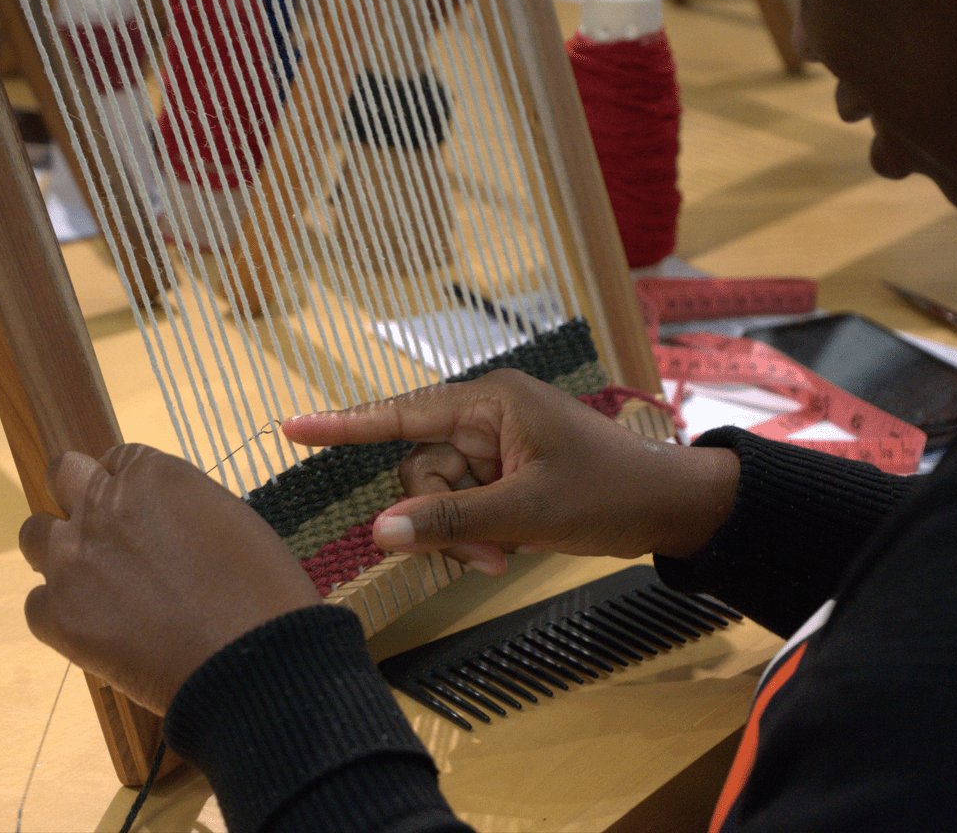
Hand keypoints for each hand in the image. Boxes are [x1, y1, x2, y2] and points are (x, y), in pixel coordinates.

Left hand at [20, 445, 320, 714]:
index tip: (141, 515)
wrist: (251, 663)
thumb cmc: (259, 590)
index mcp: (150, 473)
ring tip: (95, 585)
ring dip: (59, 552)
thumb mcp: (228, 518)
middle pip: (62, 475)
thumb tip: (158, 519)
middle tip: (104, 534)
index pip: (116, 459)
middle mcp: (101, 504)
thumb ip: (179, 505)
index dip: (127, 488)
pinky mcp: (57, 615)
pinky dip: (61, 615)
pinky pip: (37, 604)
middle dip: (78, 497)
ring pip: (33, 536)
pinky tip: (99, 631)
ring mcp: (72, 559)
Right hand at [282, 369, 738, 574]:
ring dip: (461, 533)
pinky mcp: (501, 474)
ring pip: (437, 495)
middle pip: (419, 469)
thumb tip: (378, 532)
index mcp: (488, 401)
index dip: (343, 425)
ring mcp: (492, 447)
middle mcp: (483, 417)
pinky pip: (461, 506)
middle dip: (441, 517)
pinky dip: (476, 534)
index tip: (290, 427)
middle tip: (485, 553)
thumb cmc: (605, 493)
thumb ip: (448, 520)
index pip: (401, 413)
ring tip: (504, 555)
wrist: (666, 508)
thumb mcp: (525, 509)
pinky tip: (508, 550)